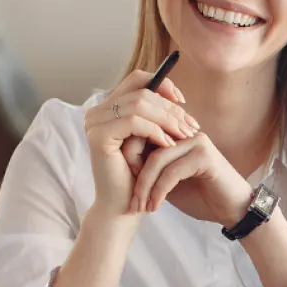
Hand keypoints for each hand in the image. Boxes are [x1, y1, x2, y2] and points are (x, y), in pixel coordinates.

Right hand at [83, 69, 196, 217]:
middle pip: (141, 91)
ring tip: (185, 135)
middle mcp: (97, 112)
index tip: (183, 103)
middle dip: (171, 108)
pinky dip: (155, 131)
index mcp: (108, 108)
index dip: (163, 85)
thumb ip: (157, 117)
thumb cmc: (139, 176)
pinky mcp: (99, 136)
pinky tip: (169, 145)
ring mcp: (95, 123)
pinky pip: (134, 122)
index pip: (137, 79)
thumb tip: (179, 97)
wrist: (123, 207)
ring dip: (168, 120)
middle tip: (191, 125)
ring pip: (140, 104)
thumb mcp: (151, 140)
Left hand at [127, 131, 254, 227]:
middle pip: (145, 144)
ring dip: (145, 187)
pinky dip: (159, 191)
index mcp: (176, 134)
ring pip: (157, 160)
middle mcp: (186, 133)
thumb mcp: (168, 182)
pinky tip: (155, 206)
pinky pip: (171, 172)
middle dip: (134, 176)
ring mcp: (197, 141)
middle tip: (131, 202)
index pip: (142, 136)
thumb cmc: (202, 196)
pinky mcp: (204, 156)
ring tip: (141, 207)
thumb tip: (120, 164)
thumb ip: (149, 169)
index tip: (125, 191)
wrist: (233, 210)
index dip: (128, 161)